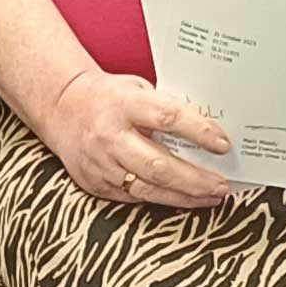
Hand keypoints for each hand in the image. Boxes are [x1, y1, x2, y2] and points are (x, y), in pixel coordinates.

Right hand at [42, 68, 233, 207]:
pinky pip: (135, 197)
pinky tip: (184, 199)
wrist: (62, 108)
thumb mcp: (137, 87)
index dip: (199, 131)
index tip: (223, 144)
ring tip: (211, 196)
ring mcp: (101, 163)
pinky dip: (163, 199)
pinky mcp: (96, 184)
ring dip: (185, 196)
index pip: (168, 117)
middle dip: (195, 179)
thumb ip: (165, 105)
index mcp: (124, 103)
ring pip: (148, 188)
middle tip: (222, 185)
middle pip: (159, 164)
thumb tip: (208, 127)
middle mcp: (110, 135)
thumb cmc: (109, 96)